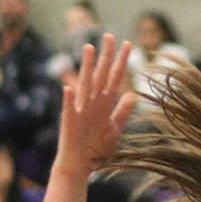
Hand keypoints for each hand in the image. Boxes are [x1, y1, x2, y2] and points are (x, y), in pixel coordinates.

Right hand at [52, 35, 135, 178]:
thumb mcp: (115, 128)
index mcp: (104, 103)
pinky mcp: (71, 124)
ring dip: (86, 67)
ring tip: (88, 49)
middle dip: (106, 56)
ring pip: (84, 85)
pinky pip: (70, 110)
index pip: (114, 77)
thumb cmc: (96, 148)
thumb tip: (132, 94)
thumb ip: (122, 111)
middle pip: (100, 74)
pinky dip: (70, 100)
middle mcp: (92, 103)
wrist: (80, 166)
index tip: (128, 44)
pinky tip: (68, 89)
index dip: (121, 62)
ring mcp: (81, 111)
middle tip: (110, 35)